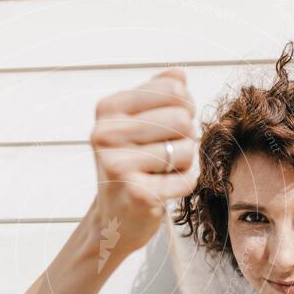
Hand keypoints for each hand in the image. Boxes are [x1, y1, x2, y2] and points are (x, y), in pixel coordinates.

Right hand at [90, 67, 198, 258]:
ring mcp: (119, 165)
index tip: (170, 124)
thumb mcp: (136, 123)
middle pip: (183, 119)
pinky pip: (186, 179)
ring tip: (160, 171)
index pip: (175, 89)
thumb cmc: (131, 165)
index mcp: (108, 109)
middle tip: (166, 152)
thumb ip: (158, 94)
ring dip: (183, 163)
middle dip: (185, 138)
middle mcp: (107, 134)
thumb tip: (179, 74)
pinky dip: (183, 184)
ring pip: (186, 150)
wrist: (112, 219)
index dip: (185, 106)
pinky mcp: (137, 194)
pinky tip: (163, 188)